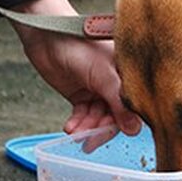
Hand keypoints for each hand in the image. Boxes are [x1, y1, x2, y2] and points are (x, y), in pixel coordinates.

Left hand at [11, 0, 141, 135]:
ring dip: (86, 128)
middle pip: (115, 116)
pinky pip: (83, 115)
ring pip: (97, 118)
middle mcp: (116, 84)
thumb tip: (134, 130)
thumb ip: (119, 103)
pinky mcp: (81, 95)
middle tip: (89, 142)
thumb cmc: (79, 45)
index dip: (125, 122)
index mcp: (128, 75)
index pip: (133, 106)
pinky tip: (70, 127)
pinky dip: (77, 123)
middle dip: (100, 129)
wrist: (46, 38)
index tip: (115, 135)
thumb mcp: (103, 75)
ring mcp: (98, 90)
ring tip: (74, 132)